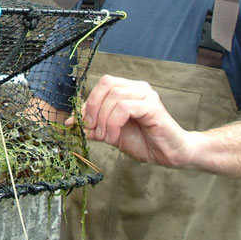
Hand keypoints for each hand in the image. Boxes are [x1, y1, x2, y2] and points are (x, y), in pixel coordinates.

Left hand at [68, 75, 191, 167]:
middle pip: (106, 85)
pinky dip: (113, 122)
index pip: (101, 85)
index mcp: (127, 89)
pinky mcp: (153, 106)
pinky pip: (125, 107)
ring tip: (105, 136)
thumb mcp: (110, 132)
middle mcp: (137, 88)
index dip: (87, 103)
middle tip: (92, 129)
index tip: (80, 123)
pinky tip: (113, 136)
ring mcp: (146, 95)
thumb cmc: (143, 141)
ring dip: (103, 119)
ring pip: (114, 96)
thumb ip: (93, 125)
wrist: (169, 155)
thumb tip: (71, 122)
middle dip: (93, 108)